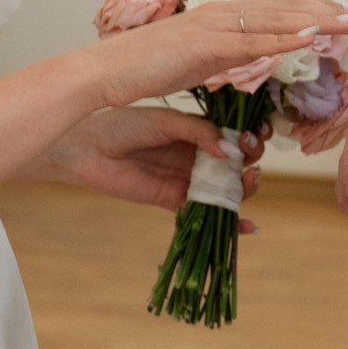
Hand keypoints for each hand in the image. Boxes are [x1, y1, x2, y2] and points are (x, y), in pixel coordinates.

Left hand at [37, 104, 263, 217]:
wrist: (91, 149)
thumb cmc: (125, 125)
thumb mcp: (166, 122)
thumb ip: (199, 133)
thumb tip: (231, 150)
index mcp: (197, 130)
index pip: (234, 134)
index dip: (250, 136)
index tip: (256, 135)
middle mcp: (197, 155)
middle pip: (236, 162)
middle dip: (250, 159)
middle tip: (249, 155)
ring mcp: (189, 179)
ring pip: (227, 188)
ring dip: (245, 187)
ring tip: (248, 180)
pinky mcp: (177, 202)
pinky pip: (208, 213)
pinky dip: (231, 222)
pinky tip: (250, 227)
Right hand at [92, 0, 328, 110]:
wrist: (104, 72)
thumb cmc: (145, 70)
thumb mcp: (199, 62)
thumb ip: (230, 56)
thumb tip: (257, 56)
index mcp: (223, 15)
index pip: (281, 8)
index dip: (318, 10)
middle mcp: (223, 12)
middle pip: (289, 7)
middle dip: (332, 11)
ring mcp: (215, 26)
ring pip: (279, 18)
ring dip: (321, 19)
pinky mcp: (206, 45)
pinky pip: (254, 41)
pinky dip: (286, 37)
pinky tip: (311, 36)